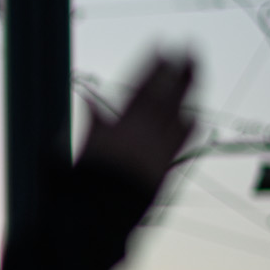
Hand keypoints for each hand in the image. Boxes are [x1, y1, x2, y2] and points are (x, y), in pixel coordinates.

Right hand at [79, 51, 197, 192]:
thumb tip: (88, 100)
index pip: (142, 88)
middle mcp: (145, 137)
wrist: (98, 223)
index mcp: (120, 128)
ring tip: (197, 75)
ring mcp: (158, 154)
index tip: (164, 46)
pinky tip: (193, 118)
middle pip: (168, 97)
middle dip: (180, 72)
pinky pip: (183, 144)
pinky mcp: (164, 172)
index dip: (155, 66)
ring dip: (190, 94)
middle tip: (192, 49)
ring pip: (181, 115)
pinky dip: (189, 127)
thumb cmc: (78, 188)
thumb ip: (88, 123)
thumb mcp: (72, 148)